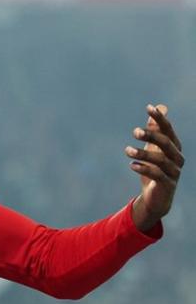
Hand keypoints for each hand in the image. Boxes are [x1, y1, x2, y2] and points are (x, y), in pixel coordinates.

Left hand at [125, 104, 184, 231]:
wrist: (156, 197)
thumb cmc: (155, 167)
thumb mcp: (154, 147)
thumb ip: (156, 129)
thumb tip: (161, 106)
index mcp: (174, 147)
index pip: (168, 130)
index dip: (160, 119)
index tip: (149, 107)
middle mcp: (177, 158)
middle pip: (166, 143)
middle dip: (151, 135)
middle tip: (134, 131)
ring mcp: (174, 172)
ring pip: (161, 160)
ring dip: (143, 153)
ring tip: (127, 150)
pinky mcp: (168, 185)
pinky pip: (158, 175)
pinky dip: (145, 168)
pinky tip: (132, 165)